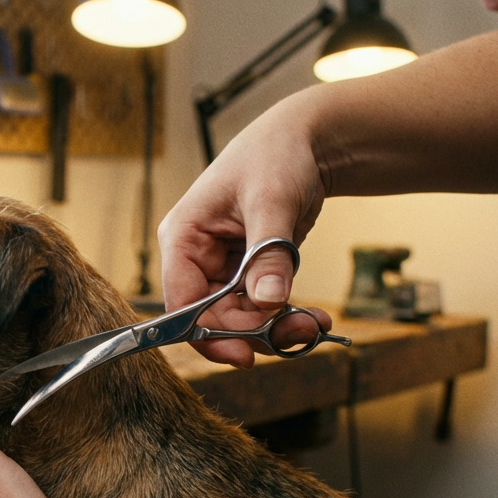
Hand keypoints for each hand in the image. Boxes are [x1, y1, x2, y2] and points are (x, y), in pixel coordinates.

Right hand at [158, 100, 333, 367]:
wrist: (307, 141)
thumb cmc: (277, 155)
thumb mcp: (272, 202)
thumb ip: (268, 253)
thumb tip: (267, 302)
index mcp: (184, 238)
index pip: (182, 303)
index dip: (209, 335)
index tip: (246, 356)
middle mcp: (196, 257)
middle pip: (213, 318)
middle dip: (256, 332)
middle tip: (301, 334)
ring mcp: (222, 267)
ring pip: (239, 319)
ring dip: (276, 329)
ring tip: (314, 324)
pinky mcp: (248, 272)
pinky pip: (259, 309)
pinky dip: (285, 318)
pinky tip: (313, 317)